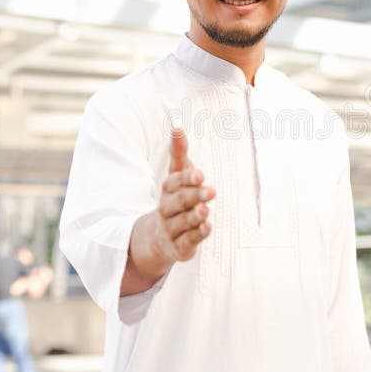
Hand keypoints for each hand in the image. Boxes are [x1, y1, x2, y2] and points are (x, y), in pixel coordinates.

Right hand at [154, 128, 215, 262]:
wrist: (159, 237)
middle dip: (194, 196)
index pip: (174, 182)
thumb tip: (176, 125)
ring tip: (206, 209)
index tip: (201, 174)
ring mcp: (171, 229)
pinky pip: (188, 241)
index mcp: (167, 190)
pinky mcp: (180, 246)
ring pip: (182, 222)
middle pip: (179, 202)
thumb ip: (179, 152)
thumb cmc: (175, 199)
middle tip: (211, 191)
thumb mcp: (177, 175)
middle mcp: (166, 209)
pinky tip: (207, 227)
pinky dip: (197, 234)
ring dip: (195, 216)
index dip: (187, 179)